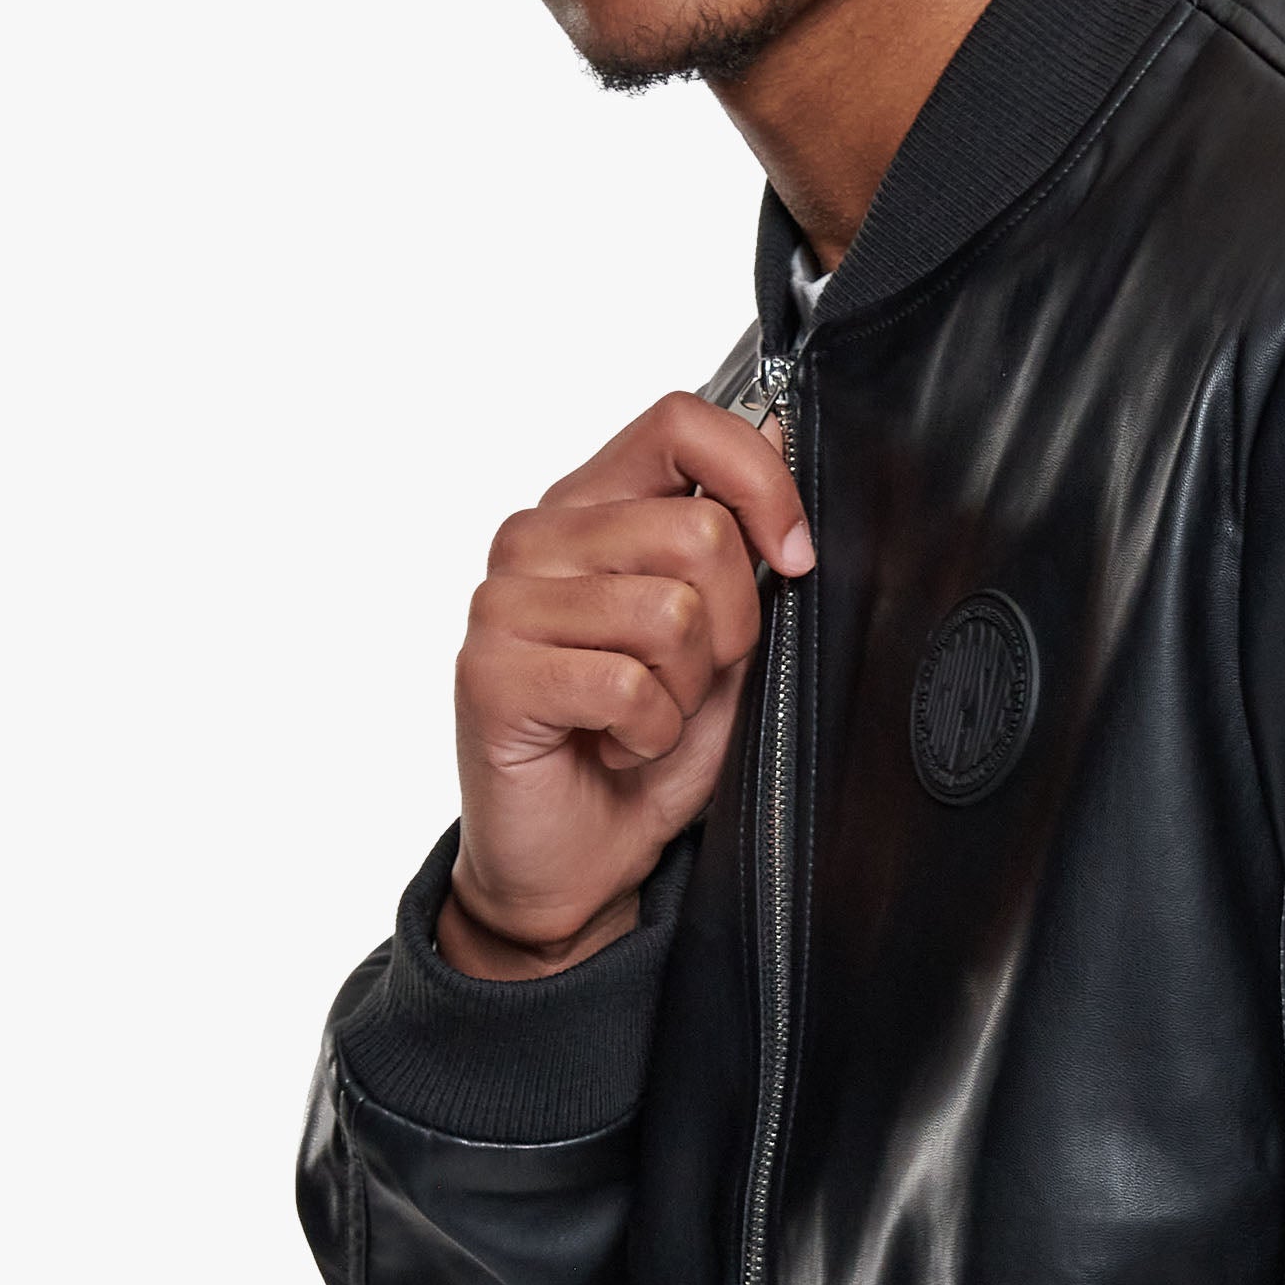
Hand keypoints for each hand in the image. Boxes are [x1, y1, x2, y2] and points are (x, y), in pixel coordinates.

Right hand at [437, 391, 813, 977]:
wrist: (573, 861)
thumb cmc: (642, 745)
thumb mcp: (720, 637)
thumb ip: (738, 542)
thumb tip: (781, 428)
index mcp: (591, 508)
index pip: (679, 423)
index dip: (759, 482)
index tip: (793, 558)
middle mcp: (536, 537)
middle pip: (697, 532)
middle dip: (731, 629)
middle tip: (689, 682)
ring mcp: (503, 602)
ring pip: (669, 613)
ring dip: (685, 692)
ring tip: (644, 717)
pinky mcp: (491, 674)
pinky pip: (627, 685)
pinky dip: (649, 735)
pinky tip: (615, 747)